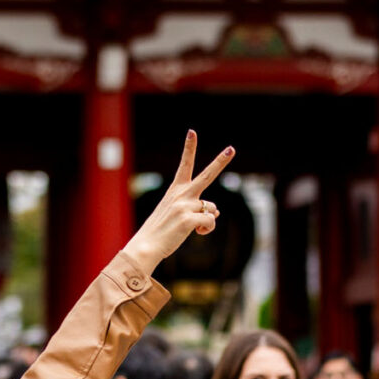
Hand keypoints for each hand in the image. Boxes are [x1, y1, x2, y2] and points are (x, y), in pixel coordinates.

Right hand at [122, 131, 233, 276]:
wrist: (146, 246)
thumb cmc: (160, 231)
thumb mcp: (177, 215)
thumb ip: (197, 209)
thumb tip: (217, 211)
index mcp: (175, 190)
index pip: (184, 165)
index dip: (189, 148)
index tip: (192, 132)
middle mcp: (181, 194)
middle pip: (207, 175)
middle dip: (220, 161)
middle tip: (232, 149)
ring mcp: (185, 205)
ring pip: (212, 208)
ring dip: (208, 219)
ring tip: (193, 227)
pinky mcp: (189, 219)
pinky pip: (210, 222)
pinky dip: (206, 229)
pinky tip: (196, 233)